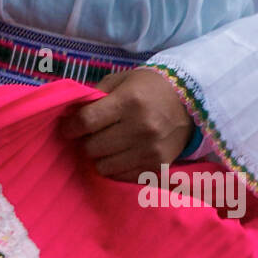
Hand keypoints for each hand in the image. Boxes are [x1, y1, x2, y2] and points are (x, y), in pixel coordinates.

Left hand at [58, 67, 194, 181]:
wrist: (190, 100)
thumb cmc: (148, 87)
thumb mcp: (121, 81)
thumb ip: (95, 96)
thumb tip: (70, 115)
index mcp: (129, 102)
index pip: (87, 121)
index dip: (70, 127)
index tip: (68, 129)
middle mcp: (140, 127)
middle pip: (93, 147)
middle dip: (85, 142)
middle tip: (90, 136)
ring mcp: (150, 150)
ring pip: (104, 166)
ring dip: (100, 157)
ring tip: (107, 145)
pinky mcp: (158, 166)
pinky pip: (122, 176)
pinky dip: (116, 167)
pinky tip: (121, 154)